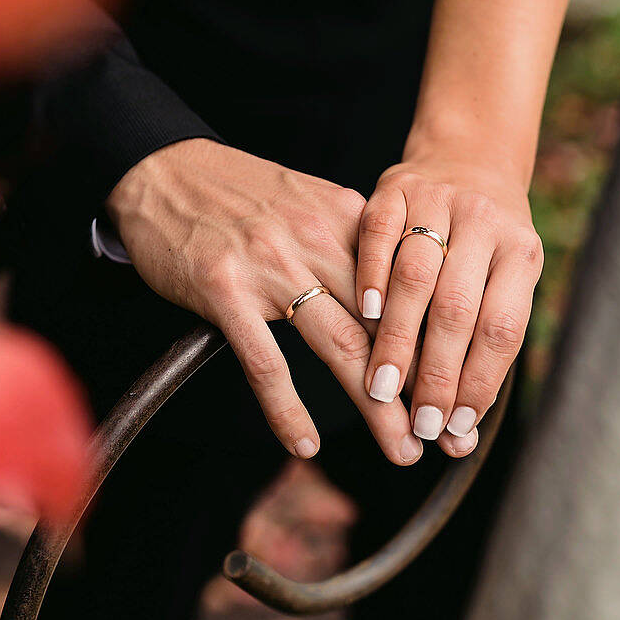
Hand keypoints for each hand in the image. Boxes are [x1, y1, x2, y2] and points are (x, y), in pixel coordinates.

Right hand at [106, 139, 422, 464]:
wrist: (161, 169)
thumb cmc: (233, 193)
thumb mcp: (306, 201)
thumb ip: (349, 243)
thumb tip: (393, 294)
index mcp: (345, 218)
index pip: (406, 291)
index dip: (438, 344)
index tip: (459, 388)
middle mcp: (316, 240)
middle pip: (386, 325)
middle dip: (422, 387)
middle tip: (447, 435)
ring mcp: (270, 265)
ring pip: (340, 347)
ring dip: (376, 408)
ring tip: (401, 449)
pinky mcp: (224, 290)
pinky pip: (265, 361)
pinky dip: (287, 407)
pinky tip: (305, 440)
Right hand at [355, 152, 541, 457]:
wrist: (468, 154)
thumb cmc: (483, 241)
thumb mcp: (501, 279)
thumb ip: (479, 349)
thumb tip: (458, 433)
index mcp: (523, 251)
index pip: (501, 328)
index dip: (478, 382)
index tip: (453, 428)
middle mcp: (485, 221)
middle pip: (457, 308)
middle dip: (435, 374)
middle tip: (415, 423)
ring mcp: (438, 199)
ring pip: (416, 276)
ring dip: (398, 339)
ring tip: (381, 389)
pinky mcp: (394, 186)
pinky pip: (379, 234)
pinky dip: (371, 276)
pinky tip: (366, 316)